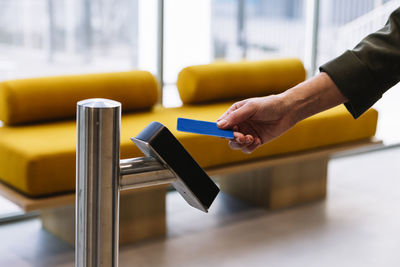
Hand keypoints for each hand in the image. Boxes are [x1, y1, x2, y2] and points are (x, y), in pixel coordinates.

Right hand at [216, 73, 346, 153]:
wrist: (288, 111)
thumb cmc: (269, 105)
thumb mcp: (251, 108)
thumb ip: (235, 116)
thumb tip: (219, 125)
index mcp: (235, 113)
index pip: (221, 124)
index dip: (220, 130)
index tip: (223, 133)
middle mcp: (240, 124)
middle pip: (227, 137)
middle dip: (233, 138)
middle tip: (241, 136)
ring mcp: (247, 133)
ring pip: (236, 145)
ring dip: (241, 144)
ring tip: (251, 138)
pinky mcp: (256, 141)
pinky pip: (247, 149)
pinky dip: (251, 147)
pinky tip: (258, 140)